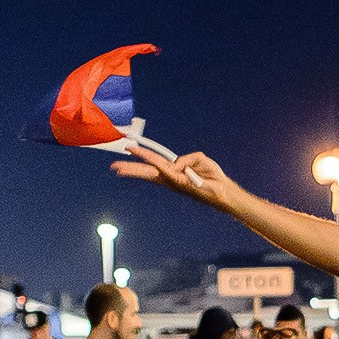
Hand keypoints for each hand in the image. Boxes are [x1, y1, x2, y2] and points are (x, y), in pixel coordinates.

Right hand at [112, 145, 229, 208]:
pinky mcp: (180, 184)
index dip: (141, 156)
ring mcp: (174, 182)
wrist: (224, 189)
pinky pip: (168, 171)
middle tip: (115, 168)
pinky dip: (161, 165)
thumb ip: (186, 158)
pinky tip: (151, 163)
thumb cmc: (212, 176)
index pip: (154, 162)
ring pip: (151, 172)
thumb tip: (176, 165)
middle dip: (131, 168)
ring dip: (135, 169)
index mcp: (173, 171)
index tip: (128, 149)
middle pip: (147, 171)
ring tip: (120, 169)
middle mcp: (171, 178)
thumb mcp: (199, 159)